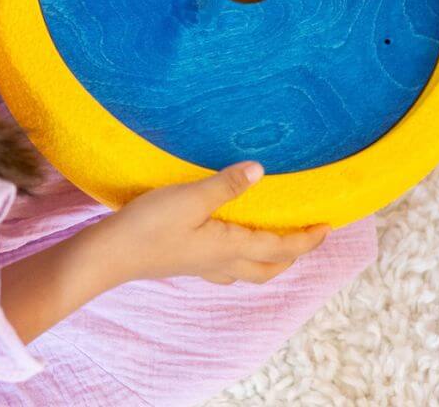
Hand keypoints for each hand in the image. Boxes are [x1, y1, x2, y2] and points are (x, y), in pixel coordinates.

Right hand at [90, 162, 329, 284]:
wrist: (111, 254)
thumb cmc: (150, 225)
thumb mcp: (189, 198)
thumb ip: (224, 185)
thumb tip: (260, 171)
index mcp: (230, 247)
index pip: (280, 247)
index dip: (307, 239)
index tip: (328, 226)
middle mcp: (222, 262)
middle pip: (269, 267)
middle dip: (292, 255)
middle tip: (306, 236)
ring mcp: (202, 266)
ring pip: (248, 268)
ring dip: (268, 258)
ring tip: (273, 238)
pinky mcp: (185, 262)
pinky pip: (225, 265)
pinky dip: (239, 256)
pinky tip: (226, 243)